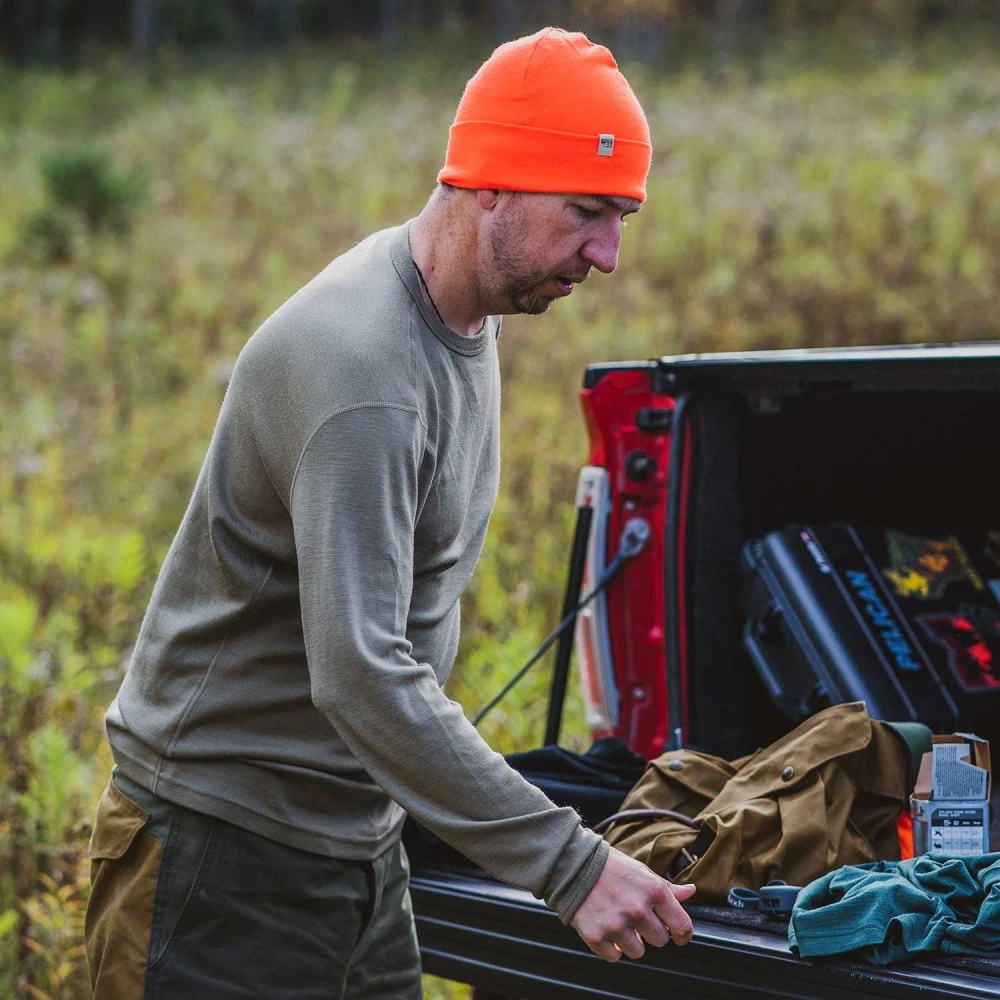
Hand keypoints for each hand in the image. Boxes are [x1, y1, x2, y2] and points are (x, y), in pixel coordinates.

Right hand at [570, 847, 695, 961]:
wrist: (573, 865)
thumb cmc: (610, 866)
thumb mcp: (641, 871)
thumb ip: (667, 887)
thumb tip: (691, 892)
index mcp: (653, 891)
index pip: (682, 926)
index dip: (682, 935)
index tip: (677, 936)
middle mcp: (637, 909)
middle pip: (660, 941)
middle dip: (651, 932)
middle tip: (637, 919)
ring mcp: (616, 924)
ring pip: (638, 952)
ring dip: (630, 941)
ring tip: (619, 922)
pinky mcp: (597, 936)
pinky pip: (614, 956)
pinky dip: (610, 947)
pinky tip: (605, 928)